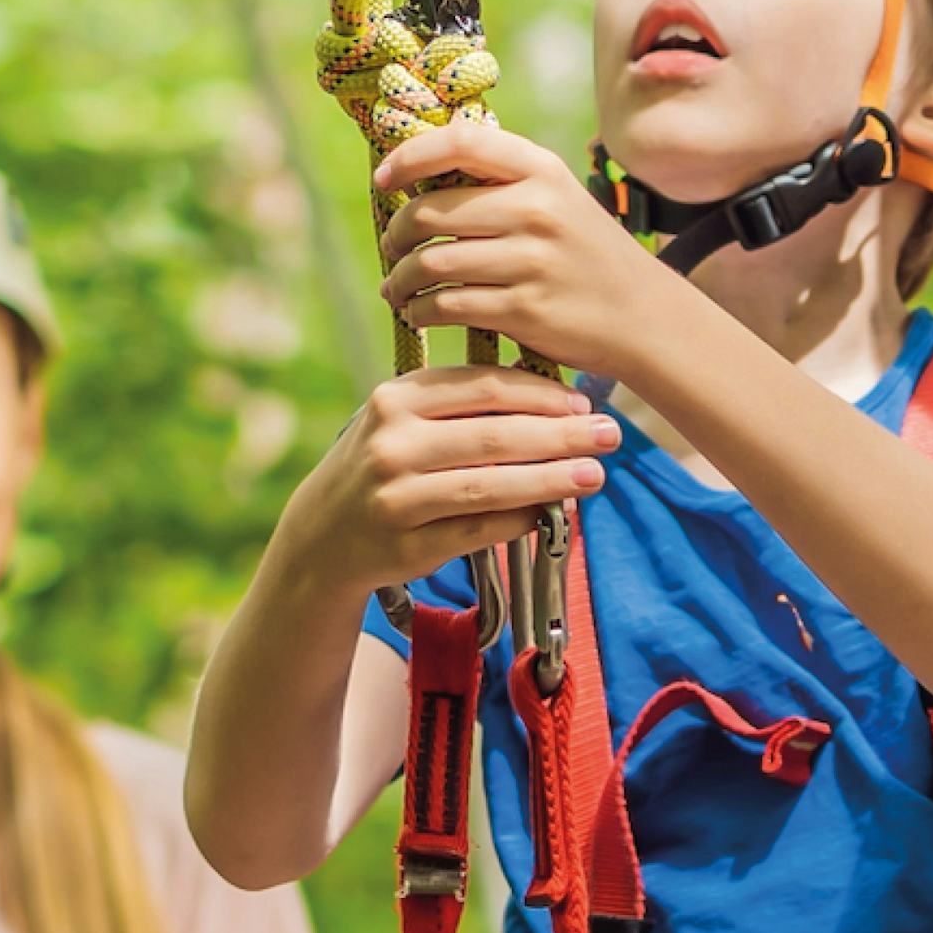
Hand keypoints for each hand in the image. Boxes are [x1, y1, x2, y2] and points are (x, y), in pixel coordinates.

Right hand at [269, 364, 616, 604]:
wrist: (323, 534)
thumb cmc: (383, 464)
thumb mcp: (405, 420)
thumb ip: (462, 404)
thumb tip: (553, 397)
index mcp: (396, 400)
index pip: (482, 387)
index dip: (540, 393)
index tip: (583, 401)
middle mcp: (391, 445)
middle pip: (495, 436)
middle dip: (561, 435)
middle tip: (609, 434)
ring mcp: (397, 497)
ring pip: (491, 486)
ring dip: (551, 480)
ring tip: (594, 476)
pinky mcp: (407, 545)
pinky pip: (479, 529)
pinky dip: (521, 521)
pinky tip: (552, 513)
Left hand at [371, 120, 703, 382]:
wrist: (644, 316)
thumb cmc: (587, 255)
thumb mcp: (559, 199)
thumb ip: (503, 181)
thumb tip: (419, 174)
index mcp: (541, 171)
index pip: (459, 142)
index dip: (410, 156)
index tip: (385, 178)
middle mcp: (536, 209)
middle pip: (431, 211)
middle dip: (396, 233)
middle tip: (391, 246)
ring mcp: (531, 262)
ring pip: (431, 263)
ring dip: (400, 279)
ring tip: (397, 287)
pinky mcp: (525, 311)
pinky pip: (447, 306)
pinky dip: (420, 311)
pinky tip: (419, 313)